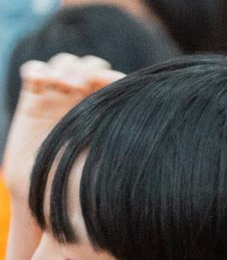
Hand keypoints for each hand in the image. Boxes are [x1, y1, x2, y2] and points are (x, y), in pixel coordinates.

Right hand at [4, 55, 122, 204]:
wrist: (51, 196)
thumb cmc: (88, 183)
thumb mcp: (115, 156)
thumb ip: (130, 132)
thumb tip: (160, 114)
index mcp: (107, 112)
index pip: (112, 78)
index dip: (111, 76)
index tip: (113, 83)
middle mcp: (84, 101)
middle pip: (88, 65)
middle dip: (87, 70)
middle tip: (82, 87)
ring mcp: (58, 98)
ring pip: (64, 63)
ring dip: (65, 68)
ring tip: (62, 85)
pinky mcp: (32, 101)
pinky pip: (33, 70)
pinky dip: (38, 69)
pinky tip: (42, 81)